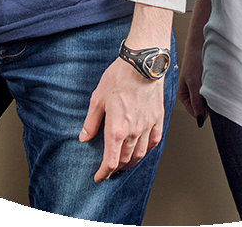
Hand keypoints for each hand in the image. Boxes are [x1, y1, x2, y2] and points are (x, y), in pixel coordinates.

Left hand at [79, 57, 165, 182]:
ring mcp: (147, 126)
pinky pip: (154, 141)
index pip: (110, 162)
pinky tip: (142, 148)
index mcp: (116, 129)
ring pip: (140, 154)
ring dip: (131, 162)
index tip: (99, 177)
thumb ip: (91, 121)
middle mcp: (133, 132)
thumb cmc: (119, 77)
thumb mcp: (98, 98)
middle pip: (125, 160)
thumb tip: (84, 137)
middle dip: (116, 168)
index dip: (104, 173)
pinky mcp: (157, 118)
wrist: (142, 64)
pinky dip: (147, 149)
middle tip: (110, 169)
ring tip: (125, 163)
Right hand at [178, 29, 207, 125]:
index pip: (195, 113)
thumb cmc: (194, 59)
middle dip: (209, 102)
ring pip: (209, 99)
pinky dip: (216, 88)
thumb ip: (196, 102)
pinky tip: (215, 79)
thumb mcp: (194, 83)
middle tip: (211, 90)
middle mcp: (191, 92)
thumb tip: (199, 120)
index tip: (210, 102)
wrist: (201, 41)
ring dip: (213, 94)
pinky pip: (213, 91)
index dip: (203, 110)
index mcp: (183, 95)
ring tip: (212, 82)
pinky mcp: (207, 82)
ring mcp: (200, 87)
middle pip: (203, 107)